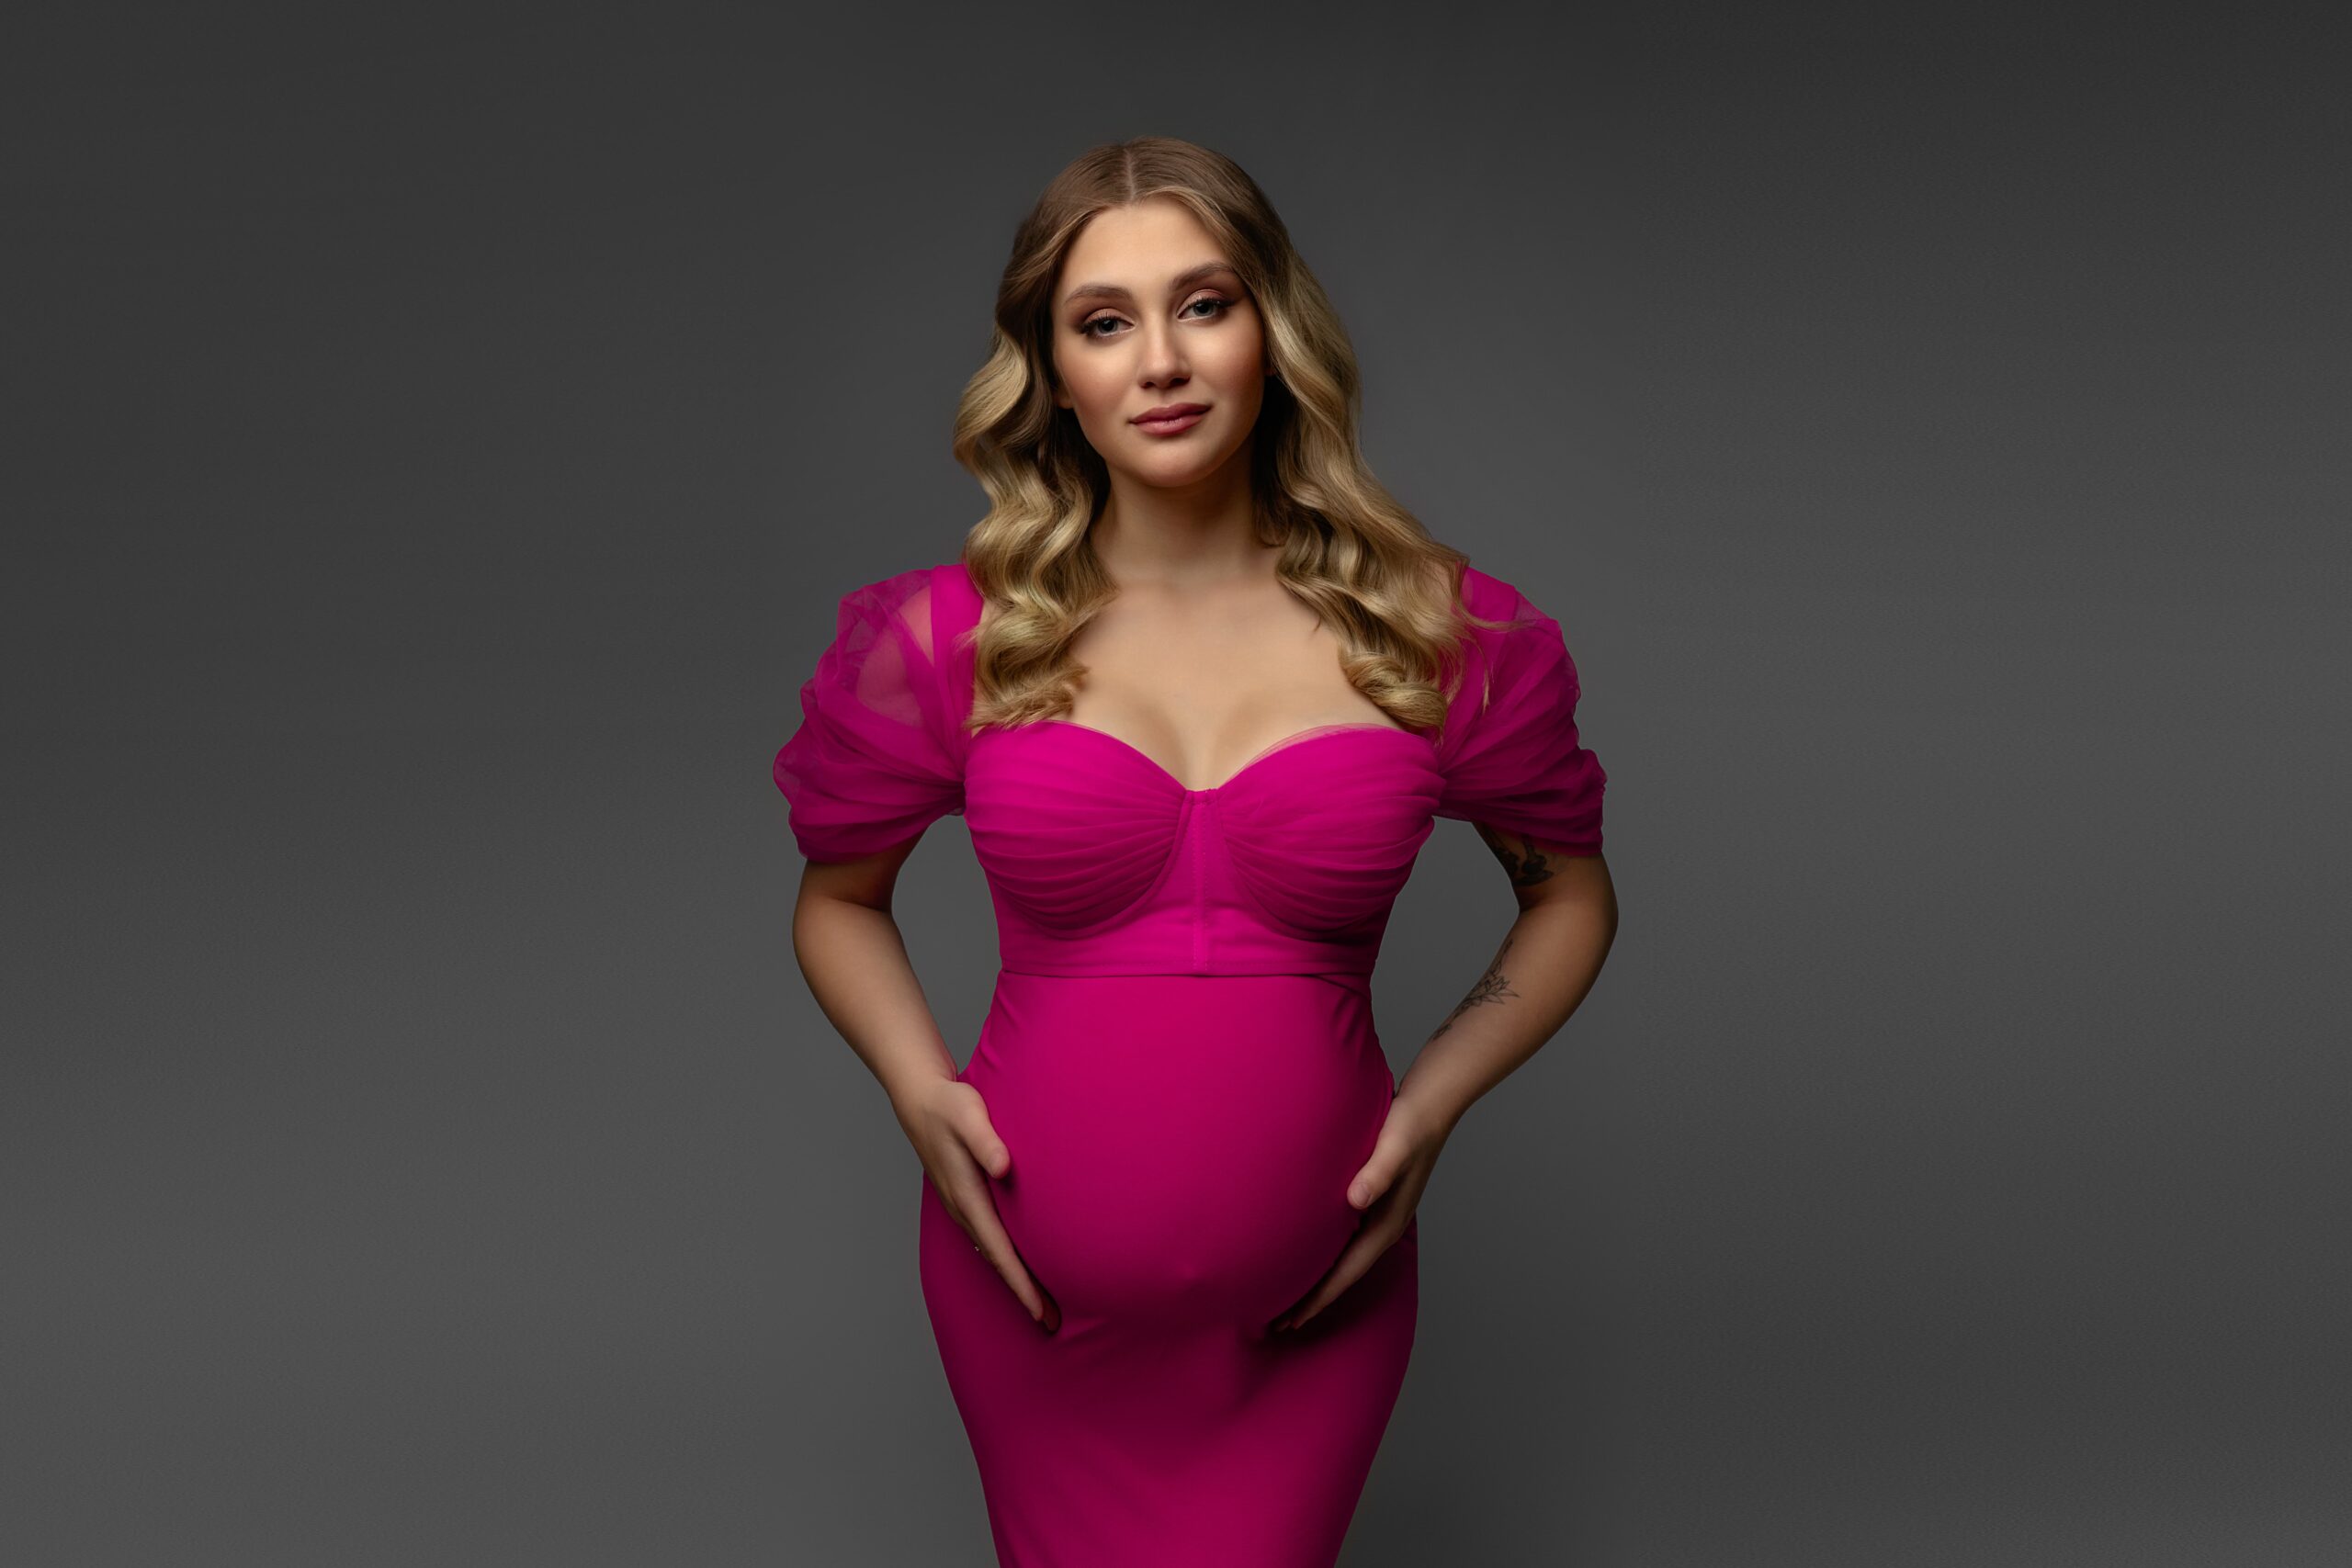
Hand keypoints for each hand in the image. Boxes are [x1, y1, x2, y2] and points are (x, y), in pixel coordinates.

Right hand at [894, 1075, 1060, 1331]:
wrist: (919, 1097)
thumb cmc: (950, 1104)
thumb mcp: (969, 1114)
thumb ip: (986, 1140)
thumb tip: (1004, 1168)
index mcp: (966, 1196)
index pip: (1000, 1251)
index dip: (1021, 1283)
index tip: (1041, 1311)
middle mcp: (962, 1208)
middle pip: (997, 1261)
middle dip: (1023, 1293)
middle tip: (1052, 1323)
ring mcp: (960, 1205)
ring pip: (991, 1252)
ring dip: (1015, 1278)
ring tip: (1042, 1302)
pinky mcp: (964, 1197)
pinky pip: (988, 1238)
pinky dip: (1005, 1257)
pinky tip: (1020, 1262)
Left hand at [1269, 1093, 1452, 1332]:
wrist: (1430, 1105)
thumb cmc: (1409, 1125)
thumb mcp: (1393, 1146)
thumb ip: (1377, 1172)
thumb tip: (1356, 1200)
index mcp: (1386, 1224)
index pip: (1345, 1273)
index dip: (1317, 1299)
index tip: (1291, 1321)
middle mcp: (1382, 1227)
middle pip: (1342, 1275)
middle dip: (1312, 1301)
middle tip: (1277, 1324)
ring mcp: (1378, 1217)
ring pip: (1342, 1260)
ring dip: (1316, 1281)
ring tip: (1286, 1299)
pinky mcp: (1370, 1202)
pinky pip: (1342, 1240)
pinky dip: (1322, 1255)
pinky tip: (1305, 1254)